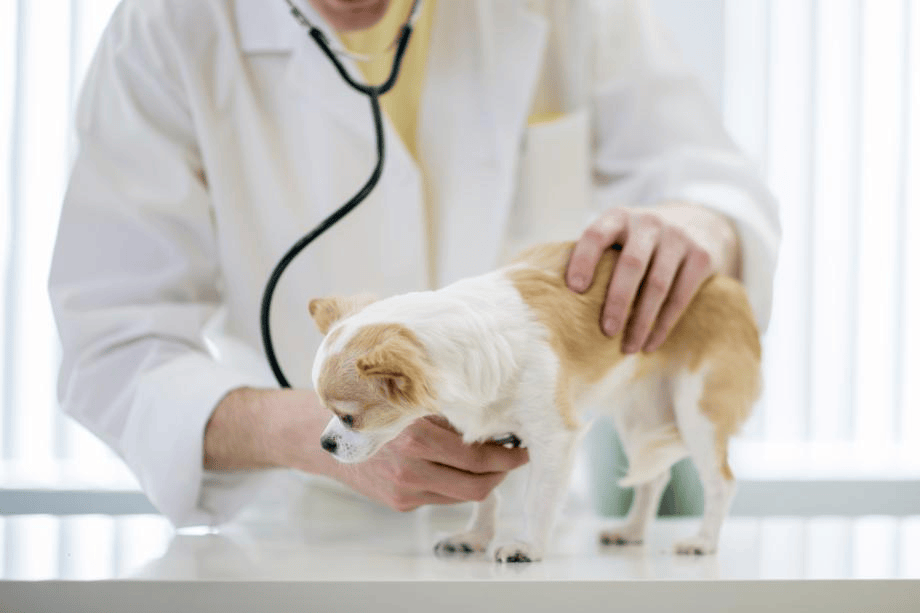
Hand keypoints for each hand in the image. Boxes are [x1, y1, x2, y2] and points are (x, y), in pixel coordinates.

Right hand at [207, 390, 527, 511]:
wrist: (317, 434)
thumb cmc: (367, 403)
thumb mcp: (405, 394)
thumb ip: (443, 401)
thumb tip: (492, 404)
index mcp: (415, 436)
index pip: (478, 456)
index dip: (508, 455)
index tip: (523, 445)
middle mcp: (410, 467)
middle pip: (477, 484)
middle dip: (503, 472)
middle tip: (516, 456)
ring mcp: (405, 489)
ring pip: (462, 493)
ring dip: (483, 479)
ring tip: (492, 460)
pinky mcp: (400, 502)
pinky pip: (442, 496)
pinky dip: (456, 482)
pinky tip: (457, 464)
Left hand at [565, 203, 738, 353]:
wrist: (699, 222)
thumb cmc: (640, 240)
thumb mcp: (619, 235)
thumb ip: (597, 256)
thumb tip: (561, 300)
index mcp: (619, 217)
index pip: (596, 235)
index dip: (584, 260)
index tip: (575, 289)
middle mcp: (649, 223)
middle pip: (631, 265)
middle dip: (617, 302)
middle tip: (606, 332)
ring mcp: (678, 238)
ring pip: (657, 285)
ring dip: (641, 322)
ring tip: (628, 348)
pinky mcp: (701, 256)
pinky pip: (680, 297)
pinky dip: (663, 325)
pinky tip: (650, 343)